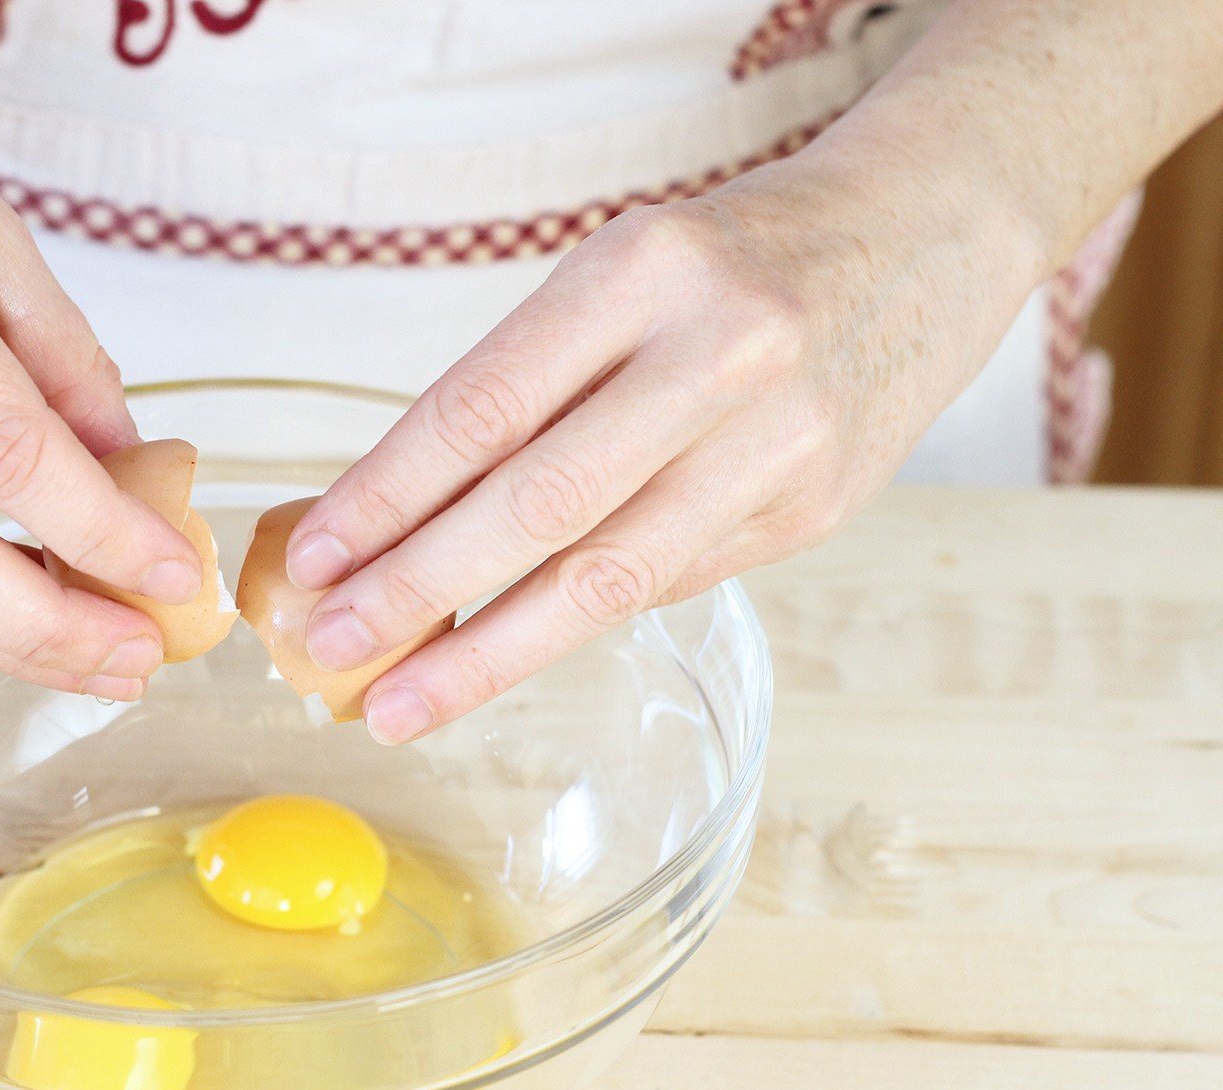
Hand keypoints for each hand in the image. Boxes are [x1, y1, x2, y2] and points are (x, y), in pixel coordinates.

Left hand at [282, 151, 1043, 742]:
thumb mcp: (625, 272)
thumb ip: (532, 386)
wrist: (930, 231)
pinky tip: (502, 652)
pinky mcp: (813, 512)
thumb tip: (401, 522)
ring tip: (399, 702)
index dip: (387, 495)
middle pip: (538, 507)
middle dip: (418, 591)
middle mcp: (720, 356)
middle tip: (331, 647)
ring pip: (604, 579)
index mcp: (645, 271)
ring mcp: (780, 445)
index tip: (315, 555)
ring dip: (485, 654)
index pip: (484, 406)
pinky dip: (569, 621)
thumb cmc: (739, 256)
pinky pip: (664, 584)